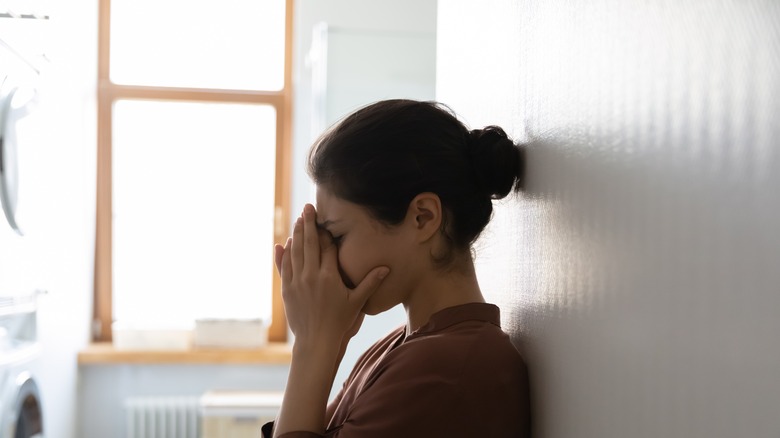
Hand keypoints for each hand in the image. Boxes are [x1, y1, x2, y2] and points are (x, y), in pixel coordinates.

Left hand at [273, 204, 388, 344]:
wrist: (316, 341)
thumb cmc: (339, 322)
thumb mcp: (357, 301)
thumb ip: (370, 282)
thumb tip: (386, 268)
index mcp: (329, 276)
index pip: (327, 247)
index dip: (327, 232)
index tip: (325, 219)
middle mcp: (311, 276)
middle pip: (309, 243)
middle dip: (308, 224)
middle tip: (308, 208)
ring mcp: (297, 282)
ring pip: (295, 252)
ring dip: (296, 234)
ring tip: (298, 220)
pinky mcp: (287, 290)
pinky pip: (285, 266)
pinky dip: (285, 253)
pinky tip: (285, 243)